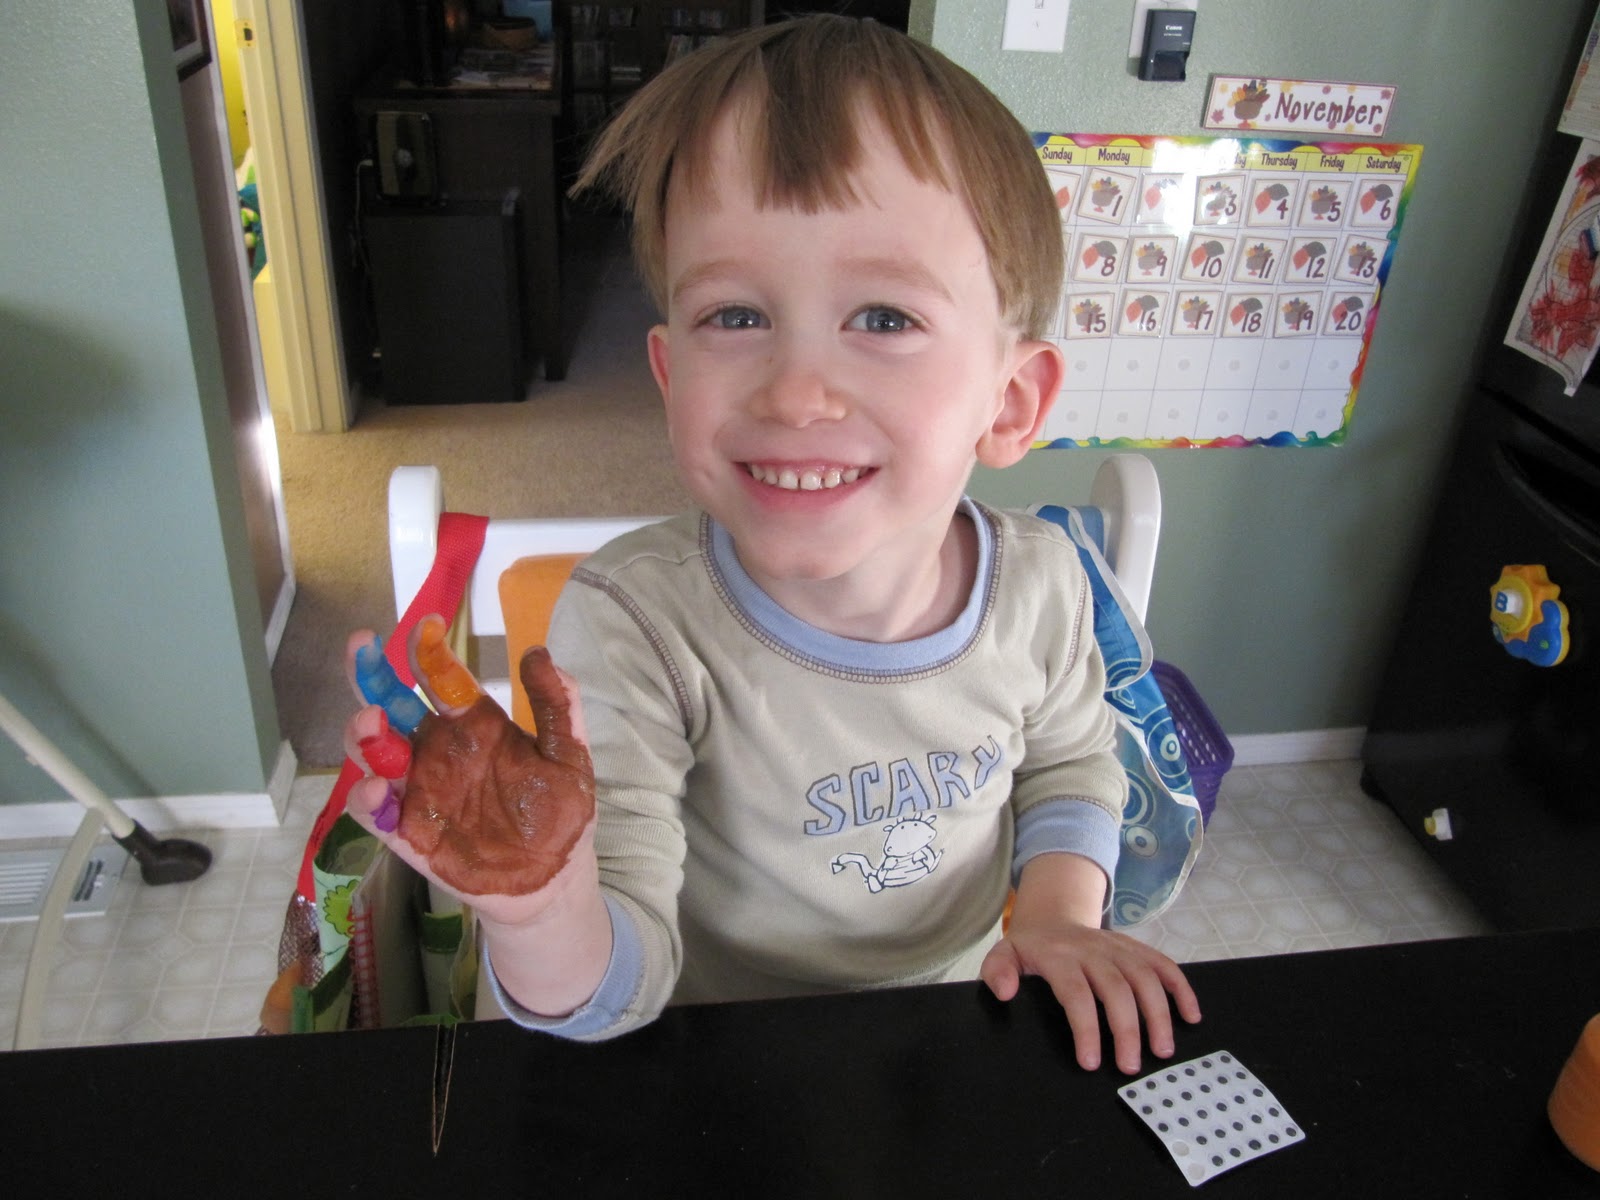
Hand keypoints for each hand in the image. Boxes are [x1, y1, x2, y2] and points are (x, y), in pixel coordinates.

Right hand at [340, 622, 597, 929]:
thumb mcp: (568, 756)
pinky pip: (375, 813)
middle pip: (391, 706)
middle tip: (363, 651)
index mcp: (475, 726)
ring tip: (372, 723)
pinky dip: (366, 799)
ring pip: (373, 754)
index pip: (444, 680)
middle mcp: (439, 751)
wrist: (556, 879)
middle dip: (372, 677)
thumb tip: (538, 652)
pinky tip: (379, 789)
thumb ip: (557, 706)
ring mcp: (420, 791)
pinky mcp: (409, 834)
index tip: (428, 627)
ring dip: (363, 735)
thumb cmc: (562, 813)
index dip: (431, 652)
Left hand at [979, 853, 1199, 1073]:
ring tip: (1163, 1050)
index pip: (1076, 993)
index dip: (1086, 1028)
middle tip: (1130, 1066)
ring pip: (1146, 977)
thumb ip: (997, 972)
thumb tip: (1006, 992)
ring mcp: (1118, 946)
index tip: (1090, 1062)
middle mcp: (1093, 949)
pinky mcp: (1136, 947)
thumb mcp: (1003, 954)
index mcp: (1059, 955)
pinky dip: (1182, 988)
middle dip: (1127, 1029)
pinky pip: (1164, 964)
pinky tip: (1191, 1016)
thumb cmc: (1031, 948)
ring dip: (1159, 1014)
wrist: (1053, 917)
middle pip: (1117, 988)